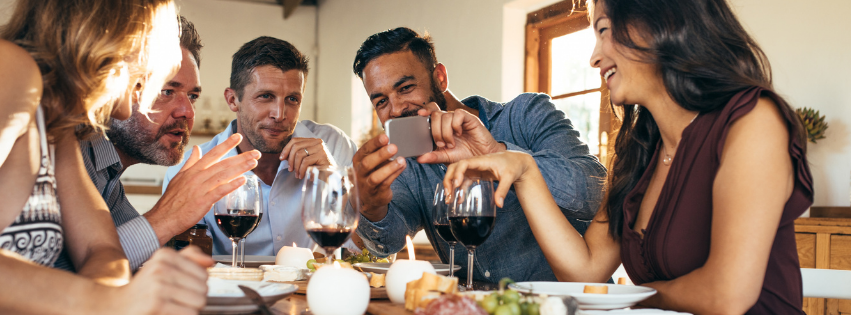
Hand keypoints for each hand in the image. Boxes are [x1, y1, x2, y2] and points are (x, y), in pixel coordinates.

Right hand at [110, 246, 213, 314]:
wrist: (113, 307)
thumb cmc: (143, 288)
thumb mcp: (163, 266)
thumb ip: (189, 258)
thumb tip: (211, 262)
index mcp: (164, 255)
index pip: (203, 273)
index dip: (196, 285)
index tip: (180, 288)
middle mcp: (161, 267)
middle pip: (203, 288)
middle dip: (194, 298)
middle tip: (176, 300)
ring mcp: (158, 286)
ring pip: (199, 301)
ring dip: (190, 309)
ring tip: (173, 307)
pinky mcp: (157, 304)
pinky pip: (190, 313)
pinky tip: (169, 313)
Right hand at [146, 134, 260, 244]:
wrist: (164, 217)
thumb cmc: (172, 200)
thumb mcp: (179, 177)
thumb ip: (190, 162)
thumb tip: (196, 148)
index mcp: (194, 170)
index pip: (213, 153)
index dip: (226, 144)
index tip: (238, 136)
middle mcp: (198, 176)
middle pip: (223, 163)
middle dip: (241, 157)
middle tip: (256, 152)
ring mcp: (201, 188)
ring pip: (224, 175)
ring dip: (240, 168)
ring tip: (254, 163)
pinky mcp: (203, 201)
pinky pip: (219, 191)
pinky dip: (231, 185)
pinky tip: (243, 180)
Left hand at [280, 137, 334, 178]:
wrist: (332, 176)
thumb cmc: (318, 169)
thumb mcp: (306, 160)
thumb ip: (296, 156)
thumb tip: (283, 156)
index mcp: (313, 140)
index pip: (295, 140)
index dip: (286, 149)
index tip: (281, 158)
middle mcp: (317, 142)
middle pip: (296, 146)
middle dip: (290, 159)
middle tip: (290, 169)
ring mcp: (321, 148)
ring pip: (300, 154)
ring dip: (296, 166)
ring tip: (297, 174)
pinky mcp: (322, 155)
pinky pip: (305, 162)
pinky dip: (301, 170)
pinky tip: (301, 175)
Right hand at [352, 134, 406, 220]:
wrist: (369, 198)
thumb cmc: (373, 173)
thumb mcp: (374, 162)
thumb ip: (380, 153)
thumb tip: (393, 143)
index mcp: (358, 161)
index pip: (364, 150)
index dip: (374, 143)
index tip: (385, 137)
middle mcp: (359, 173)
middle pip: (367, 163)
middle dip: (381, 154)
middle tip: (394, 147)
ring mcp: (366, 185)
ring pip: (375, 177)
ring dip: (389, 168)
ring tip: (401, 160)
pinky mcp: (376, 194)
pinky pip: (385, 184)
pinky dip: (394, 175)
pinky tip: (402, 167)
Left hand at [415, 105, 504, 164]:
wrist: (481, 158)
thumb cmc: (465, 156)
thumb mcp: (446, 157)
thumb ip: (433, 156)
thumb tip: (418, 158)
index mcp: (441, 127)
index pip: (431, 112)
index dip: (425, 111)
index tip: (419, 115)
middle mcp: (448, 121)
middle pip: (435, 115)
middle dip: (435, 131)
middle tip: (442, 144)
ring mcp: (458, 119)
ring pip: (445, 116)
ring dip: (446, 132)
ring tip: (452, 144)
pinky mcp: (469, 118)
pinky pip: (457, 114)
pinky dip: (455, 125)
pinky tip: (459, 134)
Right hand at [443, 151, 535, 207]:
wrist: (517, 162)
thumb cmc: (513, 165)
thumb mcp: (509, 177)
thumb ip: (503, 190)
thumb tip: (499, 204)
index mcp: (481, 160)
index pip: (464, 163)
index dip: (458, 173)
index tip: (457, 184)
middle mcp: (475, 163)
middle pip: (455, 167)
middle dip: (448, 179)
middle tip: (448, 194)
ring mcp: (474, 169)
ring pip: (457, 174)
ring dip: (451, 185)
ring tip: (449, 199)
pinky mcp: (476, 174)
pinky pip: (464, 181)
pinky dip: (460, 189)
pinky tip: (459, 200)